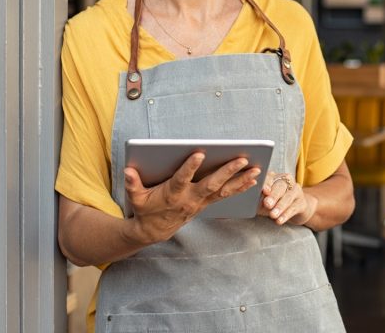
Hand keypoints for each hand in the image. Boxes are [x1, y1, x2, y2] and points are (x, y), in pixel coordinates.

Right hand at [123, 152, 260, 244]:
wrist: (154, 231)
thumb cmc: (145, 209)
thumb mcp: (135, 197)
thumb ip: (132, 184)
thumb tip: (128, 171)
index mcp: (172, 194)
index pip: (182, 179)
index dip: (190, 167)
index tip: (200, 153)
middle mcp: (190, 198)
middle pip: (211, 184)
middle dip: (227, 171)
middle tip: (242, 159)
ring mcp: (201, 202)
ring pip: (224, 190)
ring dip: (241, 180)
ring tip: (256, 169)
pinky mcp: (206, 203)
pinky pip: (226, 195)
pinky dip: (240, 187)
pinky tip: (253, 179)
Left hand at [259, 171, 317, 225]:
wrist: (295, 209)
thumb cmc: (274, 203)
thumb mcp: (264, 200)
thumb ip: (258, 199)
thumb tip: (250, 202)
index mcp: (275, 177)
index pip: (270, 177)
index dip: (267, 183)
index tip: (264, 190)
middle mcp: (286, 181)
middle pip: (280, 186)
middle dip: (273, 195)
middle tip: (267, 204)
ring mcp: (296, 191)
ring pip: (288, 197)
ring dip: (280, 206)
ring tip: (273, 215)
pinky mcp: (302, 202)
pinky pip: (294, 208)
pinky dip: (286, 215)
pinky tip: (279, 221)